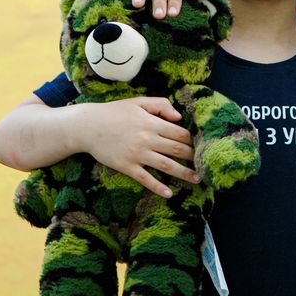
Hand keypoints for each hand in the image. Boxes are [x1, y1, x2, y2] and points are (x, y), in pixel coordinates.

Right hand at [75, 97, 198, 197]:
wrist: (87, 126)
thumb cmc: (113, 112)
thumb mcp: (138, 102)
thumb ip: (160, 105)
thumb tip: (179, 117)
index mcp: (151, 122)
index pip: (180, 133)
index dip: (194, 140)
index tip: (204, 146)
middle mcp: (147, 139)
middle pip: (177, 149)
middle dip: (194, 157)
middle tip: (207, 164)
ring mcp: (137, 154)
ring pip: (166, 165)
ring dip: (184, 173)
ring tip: (198, 179)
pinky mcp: (126, 166)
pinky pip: (145, 178)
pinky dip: (158, 187)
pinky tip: (169, 193)